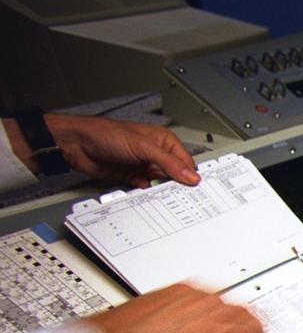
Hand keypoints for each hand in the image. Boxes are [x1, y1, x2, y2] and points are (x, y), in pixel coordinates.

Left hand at [44, 114, 199, 188]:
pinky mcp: (132, 177)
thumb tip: (191, 176)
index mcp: (163, 141)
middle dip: (177, 186)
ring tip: (165, 198)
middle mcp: (155, 154)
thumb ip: (169, 163)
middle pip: (175, 175)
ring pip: (161, 184)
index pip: (185, 162)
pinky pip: (146, 189)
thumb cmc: (106, 134)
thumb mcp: (144, 147)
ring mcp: (144, 166)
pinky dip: (147, 194)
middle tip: (181, 198)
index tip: (194, 190)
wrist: (77, 144)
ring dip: (162, 191)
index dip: (190, 176)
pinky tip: (148, 196)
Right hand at [85, 284, 266, 332]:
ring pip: (248, 329)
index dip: (236, 312)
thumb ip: (172, 313)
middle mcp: (203, 303)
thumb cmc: (120, 331)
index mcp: (188, 291)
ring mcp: (209, 325)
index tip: (240, 320)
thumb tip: (179, 322)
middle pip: (242, 311)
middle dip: (254, 324)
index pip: (224, 300)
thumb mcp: (151, 309)